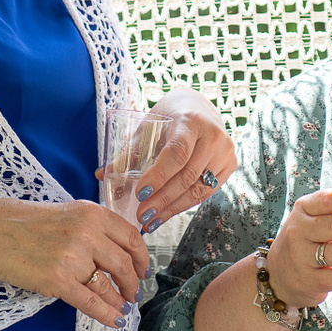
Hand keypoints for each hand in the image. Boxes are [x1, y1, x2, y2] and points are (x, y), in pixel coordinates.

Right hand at [0, 200, 151, 327]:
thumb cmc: (31, 224)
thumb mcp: (71, 213)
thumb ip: (97, 228)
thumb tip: (123, 253)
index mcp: (92, 214)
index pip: (131, 238)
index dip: (142, 258)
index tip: (143, 270)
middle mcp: (87, 235)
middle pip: (123, 265)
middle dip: (132, 284)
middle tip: (133, 294)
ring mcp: (73, 259)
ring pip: (107, 287)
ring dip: (119, 302)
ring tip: (122, 308)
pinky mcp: (58, 281)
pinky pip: (90, 303)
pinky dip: (106, 314)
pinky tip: (114, 320)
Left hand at [108, 90, 237, 232]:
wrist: (199, 108)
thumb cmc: (169, 117)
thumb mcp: (148, 127)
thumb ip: (129, 151)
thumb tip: (102, 175)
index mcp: (191, 121)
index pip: (177, 153)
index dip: (159, 176)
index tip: (139, 193)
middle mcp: (213, 136)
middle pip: (187, 175)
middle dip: (162, 199)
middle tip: (141, 215)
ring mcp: (225, 152)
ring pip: (197, 188)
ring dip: (172, 208)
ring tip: (150, 221)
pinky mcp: (229, 165)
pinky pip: (205, 192)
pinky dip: (183, 205)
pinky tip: (166, 214)